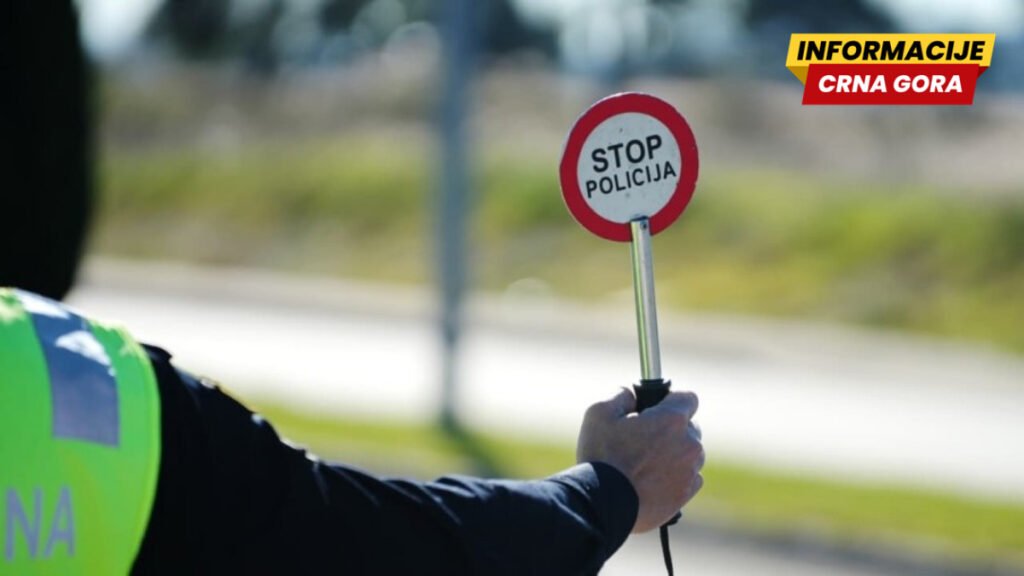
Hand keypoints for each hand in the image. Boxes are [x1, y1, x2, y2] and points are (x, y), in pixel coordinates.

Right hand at [576, 388, 703, 532]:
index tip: (656, 409)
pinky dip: (675, 476)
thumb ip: (621, 395)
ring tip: (644, 464)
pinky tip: (651, 480)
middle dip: (670, 429)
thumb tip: (631, 395)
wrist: (603, 504)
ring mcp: (691, 471)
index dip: (671, 400)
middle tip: (643, 439)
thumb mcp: (599, 412)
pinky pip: (689, 477)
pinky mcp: (686, 494)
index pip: (688, 398)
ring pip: (689, 454)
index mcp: (672, 419)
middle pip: (689, 427)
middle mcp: (689, 443)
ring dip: (674, 454)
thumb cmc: (601, 457)